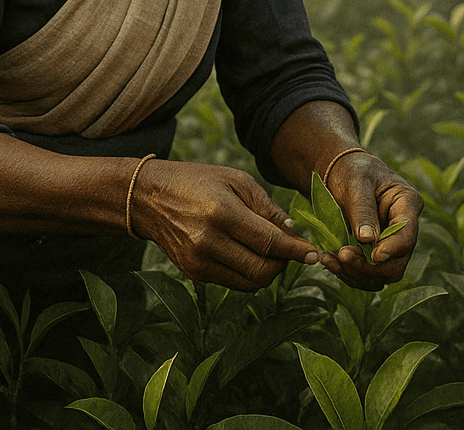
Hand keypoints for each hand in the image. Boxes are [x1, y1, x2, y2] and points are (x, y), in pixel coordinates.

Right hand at [131, 161, 319, 290]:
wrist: (149, 198)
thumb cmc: (197, 182)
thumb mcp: (236, 180)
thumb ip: (267, 208)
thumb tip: (292, 233)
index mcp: (222, 213)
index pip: (270, 242)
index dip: (296, 251)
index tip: (314, 254)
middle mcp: (209, 242)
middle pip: (262, 270)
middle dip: (283, 264)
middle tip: (289, 250)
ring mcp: (199, 262)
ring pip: (250, 282)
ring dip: (267, 271)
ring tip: (268, 251)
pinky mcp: (194, 274)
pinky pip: (233, 283)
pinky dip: (248, 273)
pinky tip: (247, 254)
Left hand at [320, 151, 422, 289]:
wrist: (340, 173)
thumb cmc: (352, 171)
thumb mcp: (356, 183)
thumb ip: (363, 210)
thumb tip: (367, 240)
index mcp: (407, 204)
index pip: (407, 234)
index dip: (393, 248)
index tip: (374, 256)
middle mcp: (404, 228)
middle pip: (398, 262)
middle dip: (370, 266)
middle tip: (342, 255)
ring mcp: (391, 244)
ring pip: (382, 274)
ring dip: (356, 273)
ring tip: (330, 259)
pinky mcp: (374, 254)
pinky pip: (366, 274)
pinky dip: (348, 272)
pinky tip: (328, 260)